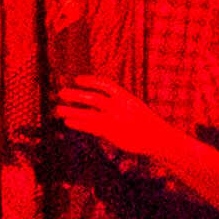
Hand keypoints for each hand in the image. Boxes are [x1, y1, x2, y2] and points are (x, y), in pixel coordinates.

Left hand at [49, 77, 183, 178]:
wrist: (159, 138)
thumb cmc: (146, 124)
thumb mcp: (134, 109)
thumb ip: (117, 105)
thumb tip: (97, 105)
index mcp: (127, 97)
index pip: (106, 85)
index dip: (90, 81)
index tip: (77, 79)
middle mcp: (119, 107)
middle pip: (93, 98)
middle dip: (76, 94)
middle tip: (61, 92)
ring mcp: (115, 120)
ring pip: (88, 113)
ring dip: (72, 111)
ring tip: (59, 109)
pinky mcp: (111, 133)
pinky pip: (90, 127)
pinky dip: (78, 124)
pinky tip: (68, 122)